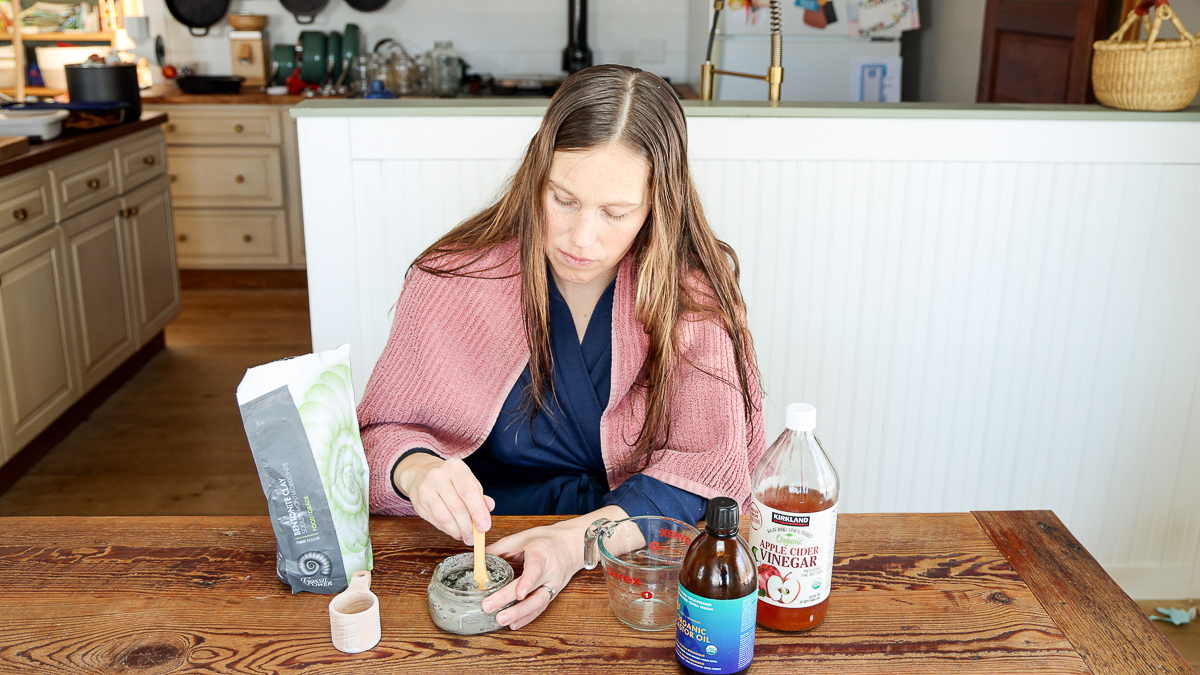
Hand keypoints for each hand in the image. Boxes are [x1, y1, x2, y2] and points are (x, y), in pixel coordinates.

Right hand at [393, 454, 493, 544]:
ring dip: (458, 531)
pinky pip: (436, 521)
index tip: (484, 526)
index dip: (478, 511)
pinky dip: (448, 529)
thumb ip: (479, 495)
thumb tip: (489, 507)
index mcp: (455, 468)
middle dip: (468, 526)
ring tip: (466, 536)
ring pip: (445, 517)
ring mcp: (426, 490)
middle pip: (457, 507)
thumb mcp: (467, 480)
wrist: (420, 474)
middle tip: (476, 537)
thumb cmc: (450, 479)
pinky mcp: (419, 504)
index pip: (468, 492)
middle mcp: (438, 476)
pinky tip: (455, 531)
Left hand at [481, 505, 626, 629]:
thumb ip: (502, 547)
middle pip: (533, 591)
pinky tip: (514, 624)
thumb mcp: (524, 537)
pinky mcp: (554, 593)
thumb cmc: (547, 539)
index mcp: (542, 553)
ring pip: (538, 603)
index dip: (527, 582)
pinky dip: (527, 617)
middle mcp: (551, 571)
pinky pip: (541, 608)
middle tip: (489, 607)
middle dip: (511, 602)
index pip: (535, 569)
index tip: (518, 594)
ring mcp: (554, 584)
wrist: (573, 544)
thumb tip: (480, 557)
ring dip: (519, 614)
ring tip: (501, 620)